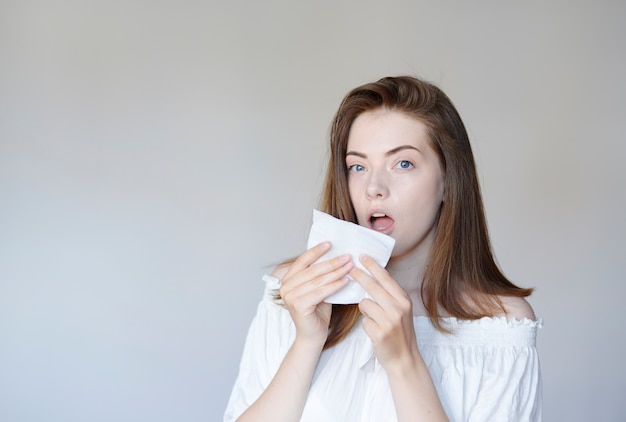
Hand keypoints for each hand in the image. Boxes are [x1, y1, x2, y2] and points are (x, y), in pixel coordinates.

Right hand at [279, 242, 351, 346]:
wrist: (313, 336)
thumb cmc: (317, 311)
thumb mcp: (317, 288)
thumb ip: (320, 275)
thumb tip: (337, 256)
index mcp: (287, 279)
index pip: (302, 261)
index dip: (316, 251)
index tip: (330, 243)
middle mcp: (285, 287)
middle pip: (312, 270)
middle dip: (332, 262)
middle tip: (347, 256)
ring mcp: (290, 296)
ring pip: (318, 280)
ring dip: (336, 272)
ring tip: (350, 266)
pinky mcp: (299, 306)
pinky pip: (320, 292)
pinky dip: (335, 286)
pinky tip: (346, 281)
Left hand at [351, 255, 419, 371]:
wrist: (404, 358)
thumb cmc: (400, 332)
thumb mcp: (401, 310)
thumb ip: (390, 295)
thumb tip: (373, 277)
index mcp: (404, 300)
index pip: (385, 278)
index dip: (373, 266)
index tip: (362, 256)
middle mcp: (398, 308)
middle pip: (372, 286)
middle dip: (359, 276)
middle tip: (350, 269)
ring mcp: (389, 321)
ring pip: (365, 303)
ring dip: (365, 309)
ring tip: (374, 318)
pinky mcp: (380, 333)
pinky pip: (363, 320)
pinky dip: (366, 324)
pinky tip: (374, 330)